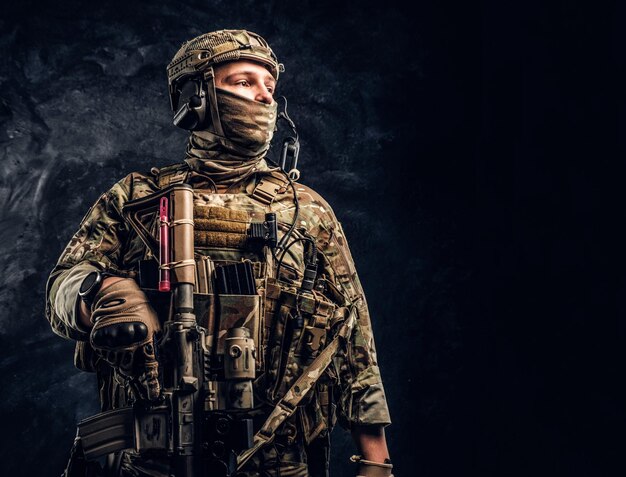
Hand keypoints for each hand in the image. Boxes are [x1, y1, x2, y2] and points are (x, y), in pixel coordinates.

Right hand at [89, 278, 160, 400]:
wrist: (116, 296)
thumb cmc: (138, 310)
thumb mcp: (154, 324)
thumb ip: (155, 343)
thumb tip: (158, 362)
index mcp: (145, 337)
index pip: (150, 366)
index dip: (152, 383)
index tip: (153, 394)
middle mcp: (128, 341)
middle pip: (131, 370)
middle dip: (134, 372)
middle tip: (136, 368)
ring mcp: (112, 341)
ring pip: (117, 365)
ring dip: (122, 362)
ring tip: (125, 347)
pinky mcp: (99, 341)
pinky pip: (106, 357)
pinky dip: (111, 354)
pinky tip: (116, 343)